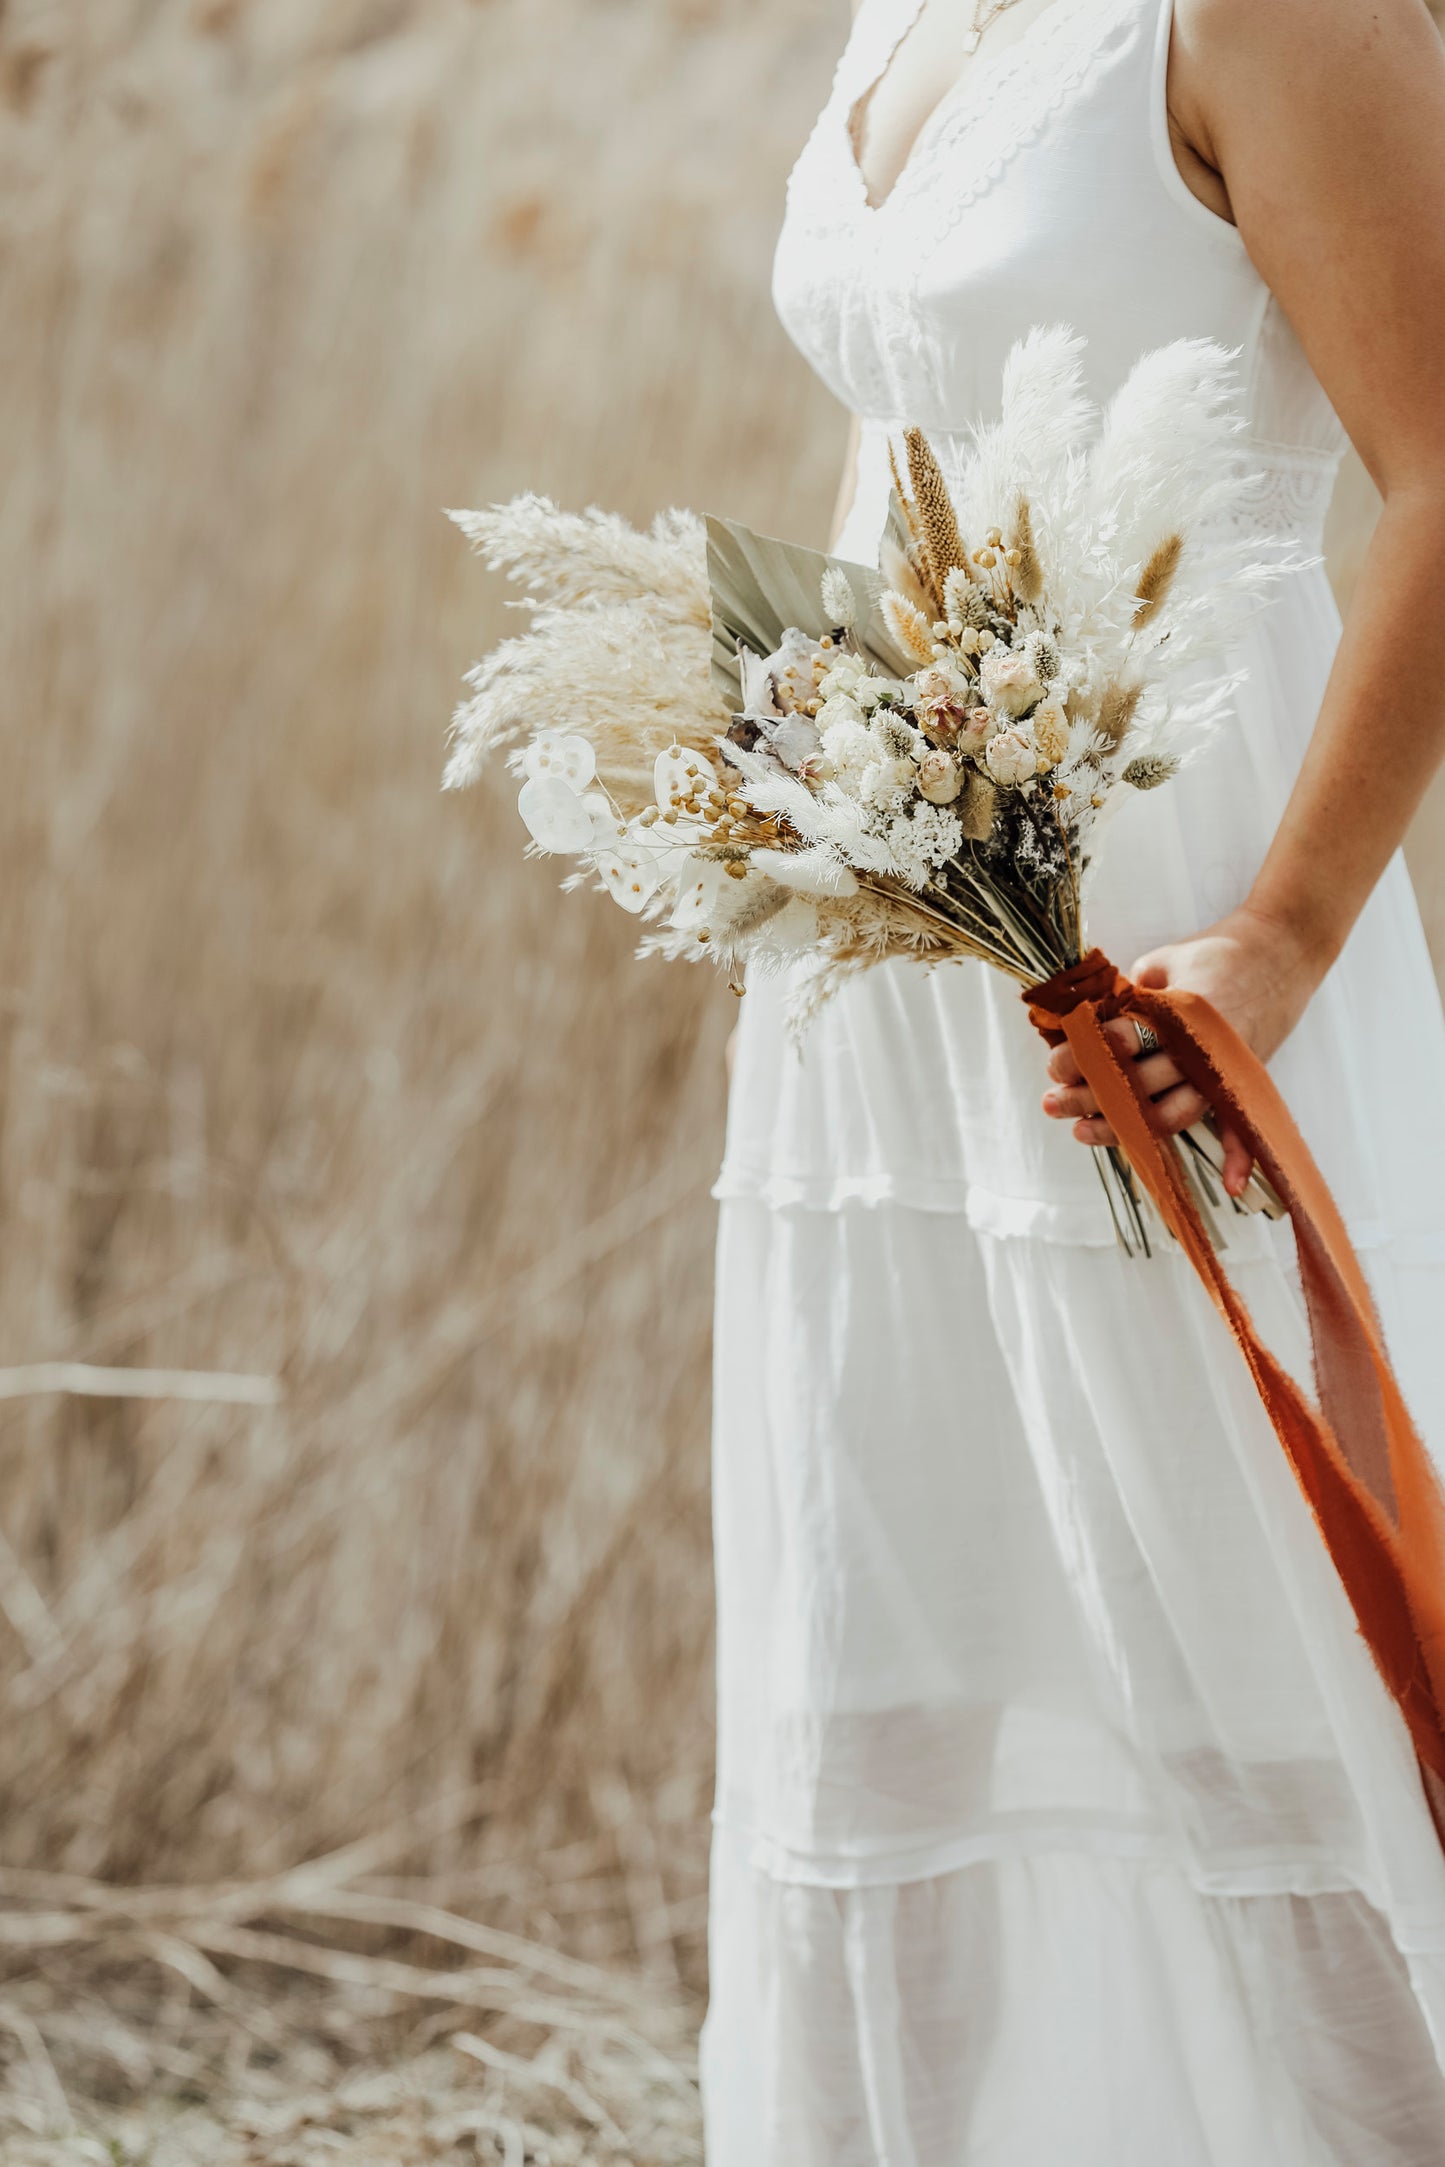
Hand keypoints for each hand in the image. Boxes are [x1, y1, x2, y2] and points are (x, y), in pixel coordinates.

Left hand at [1040, 902, 1332, 1195]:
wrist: (1283, 948)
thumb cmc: (1217, 951)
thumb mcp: (1162, 961)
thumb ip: (1127, 995)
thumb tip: (1087, 1025)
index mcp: (1182, 1013)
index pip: (1122, 1042)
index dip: (1083, 1056)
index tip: (1055, 1065)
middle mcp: (1204, 1049)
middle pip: (1139, 1086)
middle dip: (1089, 1097)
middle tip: (1052, 1102)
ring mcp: (1226, 1070)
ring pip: (1173, 1114)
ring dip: (1125, 1129)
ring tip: (1081, 1131)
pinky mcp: (1246, 1081)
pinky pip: (1244, 1126)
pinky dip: (1241, 1158)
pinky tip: (1230, 1187)